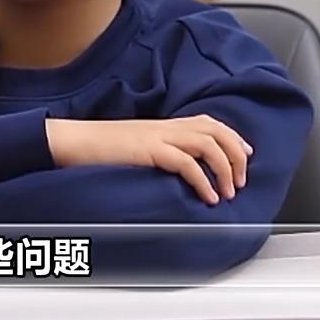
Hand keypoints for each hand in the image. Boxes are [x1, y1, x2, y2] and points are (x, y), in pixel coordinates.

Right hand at [45, 116, 253, 204]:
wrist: (74, 142)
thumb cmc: (99, 150)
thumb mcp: (136, 147)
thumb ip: (158, 152)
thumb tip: (179, 171)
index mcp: (163, 125)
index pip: (208, 123)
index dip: (232, 137)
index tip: (245, 155)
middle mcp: (165, 127)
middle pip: (215, 131)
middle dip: (235, 155)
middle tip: (240, 180)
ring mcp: (158, 136)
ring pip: (208, 144)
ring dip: (224, 168)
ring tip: (228, 192)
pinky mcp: (150, 150)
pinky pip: (187, 163)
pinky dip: (203, 181)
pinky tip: (208, 197)